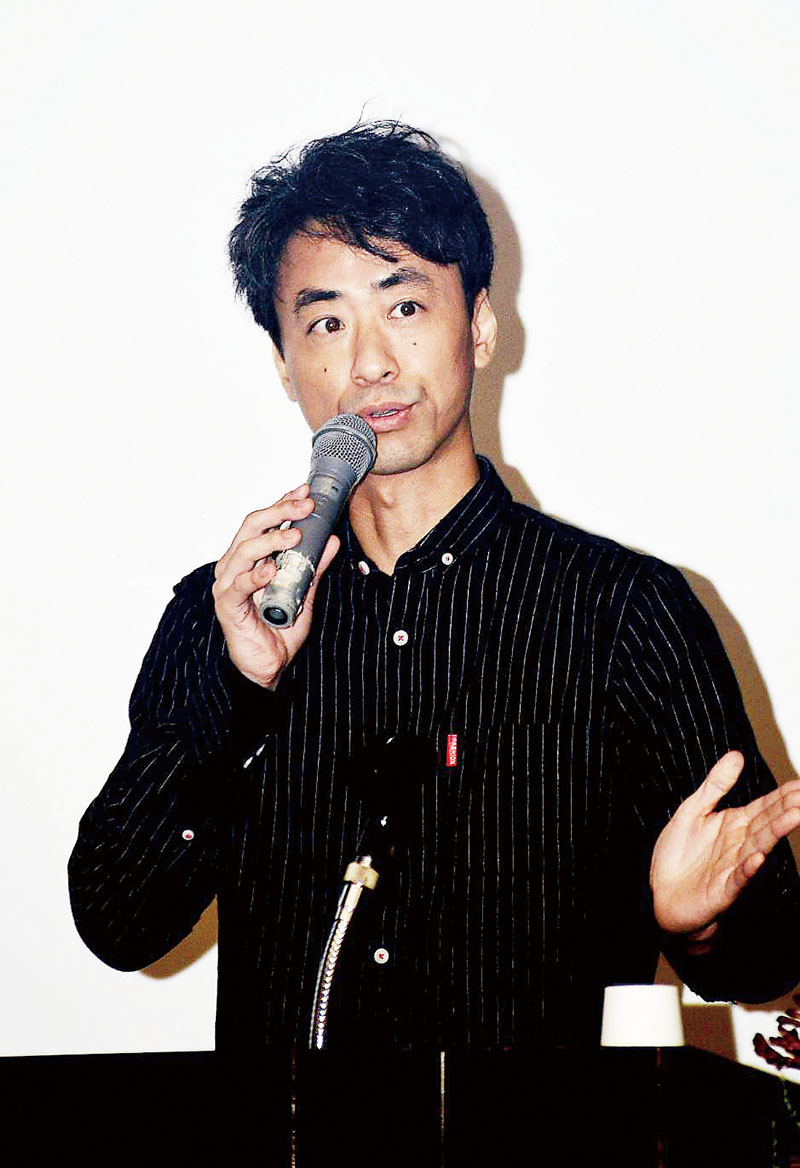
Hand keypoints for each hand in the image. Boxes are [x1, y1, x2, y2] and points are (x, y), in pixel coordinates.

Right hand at [212, 483, 339, 688]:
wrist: (269, 666)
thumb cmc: (279, 628)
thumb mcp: (305, 593)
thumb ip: (314, 567)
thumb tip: (331, 540)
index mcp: (250, 558)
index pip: (262, 522)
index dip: (282, 502)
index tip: (304, 491)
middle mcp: (235, 566)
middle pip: (251, 527)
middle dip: (279, 511)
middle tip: (304, 505)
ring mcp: (228, 584)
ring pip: (244, 551)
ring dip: (271, 539)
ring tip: (295, 535)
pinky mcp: (227, 605)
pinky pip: (238, 586)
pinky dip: (255, 575)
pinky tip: (270, 569)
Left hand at [650, 750, 799, 940]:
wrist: (661, 893)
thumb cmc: (679, 853)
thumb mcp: (693, 810)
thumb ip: (715, 785)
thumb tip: (737, 755)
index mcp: (735, 824)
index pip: (764, 806)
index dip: (782, 795)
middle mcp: (740, 845)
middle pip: (767, 824)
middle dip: (787, 809)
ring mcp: (733, 867)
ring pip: (758, 847)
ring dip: (775, 833)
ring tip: (794, 816)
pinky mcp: (722, 890)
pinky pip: (737, 878)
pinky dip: (748, 869)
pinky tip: (757, 858)